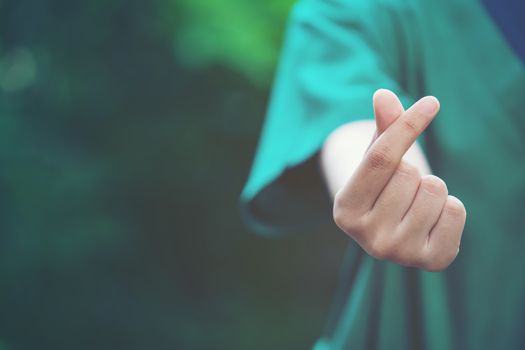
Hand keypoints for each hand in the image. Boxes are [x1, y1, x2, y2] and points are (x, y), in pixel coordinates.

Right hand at [333, 89, 465, 270]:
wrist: (397, 230)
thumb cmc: (384, 187)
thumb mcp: (376, 157)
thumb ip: (382, 127)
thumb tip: (383, 95)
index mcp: (345, 210)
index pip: (379, 159)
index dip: (406, 126)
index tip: (431, 103)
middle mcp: (367, 237)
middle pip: (409, 174)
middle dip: (413, 171)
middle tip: (402, 189)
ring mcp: (399, 253)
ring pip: (434, 190)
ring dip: (431, 188)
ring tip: (416, 203)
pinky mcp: (430, 261)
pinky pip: (455, 210)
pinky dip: (450, 207)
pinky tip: (433, 219)